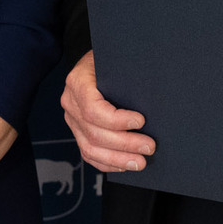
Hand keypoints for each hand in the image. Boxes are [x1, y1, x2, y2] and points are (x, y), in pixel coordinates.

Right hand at [61, 50, 156, 172]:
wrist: (96, 61)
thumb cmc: (109, 58)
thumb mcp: (116, 58)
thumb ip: (126, 75)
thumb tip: (152, 95)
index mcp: (77, 82)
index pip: (93, 109)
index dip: (118, 120)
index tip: (141, 120)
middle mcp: (70, 102)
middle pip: (95, 132)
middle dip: (125, 143)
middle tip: (149, 146)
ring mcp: (72, 119)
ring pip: (90, 148)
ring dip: (118, 159)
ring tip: (140, 162)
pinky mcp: (77, 131)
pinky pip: (88, 153)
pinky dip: (107, 163)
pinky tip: (124, 165)